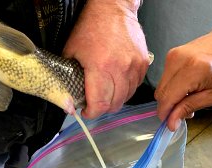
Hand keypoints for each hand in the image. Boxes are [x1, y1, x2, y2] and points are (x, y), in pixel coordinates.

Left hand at [63, 0, 148, 118]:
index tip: (86, 112)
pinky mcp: (143, 63)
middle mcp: (120, 69)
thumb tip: (68, 103)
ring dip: (114, 100)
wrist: (113, 8)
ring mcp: (134, 67)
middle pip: (114, 104)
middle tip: (94, 103)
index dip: (92, 113)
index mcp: (101, 67)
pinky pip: (134, 86)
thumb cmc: (90, 28)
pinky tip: (116, 83)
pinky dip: (125, 89)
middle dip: (102, 108)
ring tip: (105, 93)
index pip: (100, 104)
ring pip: (126, 97)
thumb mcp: (71, 52)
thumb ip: (68, 80)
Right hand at [155, 28, 211, 130]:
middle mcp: (179, 61)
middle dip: (168, 107)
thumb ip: (189, 107)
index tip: (169, 124)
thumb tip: (171, 122)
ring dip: (170, 97)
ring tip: (187, 98)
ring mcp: (173, 56)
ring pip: (160, 87)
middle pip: (160, 93)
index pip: (167, 98)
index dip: (166, 114)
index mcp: (193, 71)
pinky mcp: (171, 54)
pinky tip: (186, 87)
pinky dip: (172, 87)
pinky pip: (164, 78)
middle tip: (182, 112)